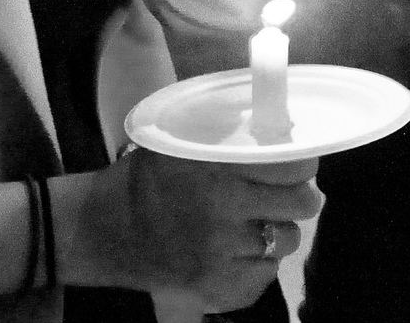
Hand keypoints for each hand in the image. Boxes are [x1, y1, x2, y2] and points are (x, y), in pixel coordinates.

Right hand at [61, 150, 323, 311]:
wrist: (105, 230)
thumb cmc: (147, 177)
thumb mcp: (182, 141)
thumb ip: (228, 134)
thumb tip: (281, 122)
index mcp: (218, 167)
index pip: (294, 166)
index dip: (304, 165)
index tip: (300, 167)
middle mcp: (223, 210)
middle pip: (302, 203)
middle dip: (300, 198)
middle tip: (289, 196)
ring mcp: (220, 253)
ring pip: (285, 240)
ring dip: (277, 232)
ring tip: (256, 226)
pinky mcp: (214, 287)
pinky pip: (263, 277)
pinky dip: (257, 267)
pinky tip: (238, 254)